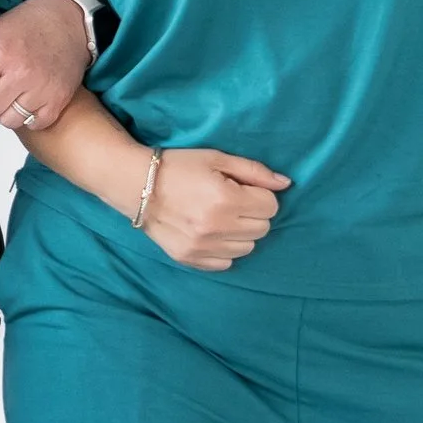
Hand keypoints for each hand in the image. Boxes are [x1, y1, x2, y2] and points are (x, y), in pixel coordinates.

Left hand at [0, 0, 92, 134]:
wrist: (70, 20)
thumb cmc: (28, 24)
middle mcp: (21, 72)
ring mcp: (42, 88)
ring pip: (7, 121)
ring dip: (7, 109)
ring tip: (15, 89)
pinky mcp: (59, 100)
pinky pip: (33, 124)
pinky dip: (30, 116)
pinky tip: (32, 96)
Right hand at [140, 150, 290, 269]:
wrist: (136, 185)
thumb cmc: (179, 167)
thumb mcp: (217, 158)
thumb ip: (254, 171)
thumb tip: (286, 184)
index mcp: (226, 199)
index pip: (270, 206)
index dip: (260, 195)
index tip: (242, 188)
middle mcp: (217, 227)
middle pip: (262, 228)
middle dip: (253, 214)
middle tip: (232, 202)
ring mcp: (203, 247)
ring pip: (248, 248)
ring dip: (241, 233)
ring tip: (220, 217)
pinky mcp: (191, 259)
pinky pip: (226, 263)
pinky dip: (224, 250)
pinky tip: (210, 233)